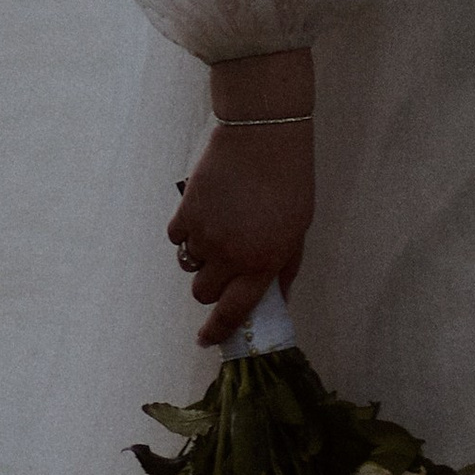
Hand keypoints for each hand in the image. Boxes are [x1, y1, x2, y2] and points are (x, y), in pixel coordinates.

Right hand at [169, 58, 313, 347]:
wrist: (263, 134)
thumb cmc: (290, 180)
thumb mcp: (298, 230)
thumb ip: (284, 268)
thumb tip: (276, 298)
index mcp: (262, 264)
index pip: (233, 313)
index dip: (217, 331)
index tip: (206, 340)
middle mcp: (230, 256)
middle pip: (203, 293)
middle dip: (210, 287)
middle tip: (222, 267)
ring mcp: (206, 234)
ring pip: (188, 264)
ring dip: (199, 258)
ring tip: (215, 232)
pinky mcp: (187, 211)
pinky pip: (176, 237)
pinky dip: (185, 232)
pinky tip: (202, 214)